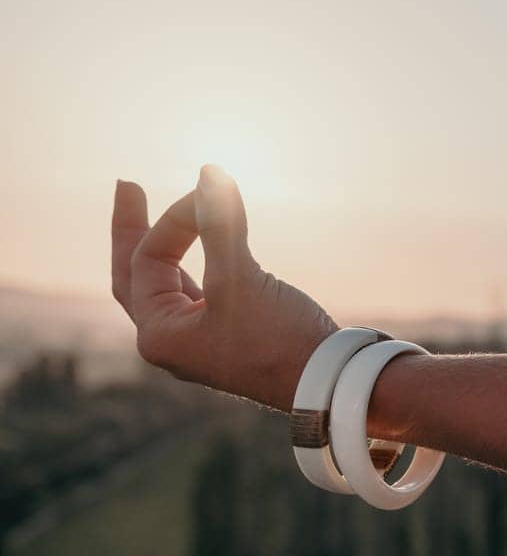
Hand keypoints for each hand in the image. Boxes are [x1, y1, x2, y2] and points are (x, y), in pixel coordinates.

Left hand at [110, 165, 337, 410]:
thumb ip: (220, 224)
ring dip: (169, 247)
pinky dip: (201, 264)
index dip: (175, 221)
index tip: (209, 196)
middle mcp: (171, 342)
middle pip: (137, 275)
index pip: (149, 260)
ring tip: (168, 218)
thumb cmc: (279, 339)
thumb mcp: (242, 278)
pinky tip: (208, 249)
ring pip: (170, 284)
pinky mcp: (230, 339)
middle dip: (133, 230)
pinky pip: (200, 293)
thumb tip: (210, 172)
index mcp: (159, 334)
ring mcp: (199, 342)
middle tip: (129, 186)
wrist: (328, 383)